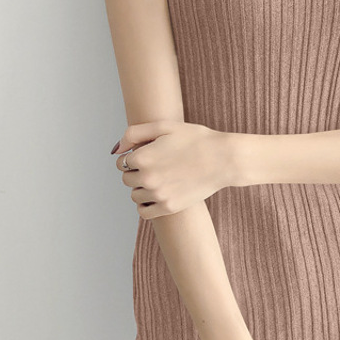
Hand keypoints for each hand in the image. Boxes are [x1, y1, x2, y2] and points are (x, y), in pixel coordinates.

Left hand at [111, 120, 233, 218]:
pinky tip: (157, 195)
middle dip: (136, 172)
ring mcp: (158, 195)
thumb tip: (116, 150)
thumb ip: (134, 134)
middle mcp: (147, 178)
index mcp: (143, 157)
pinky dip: (146, 205)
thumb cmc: (196, 139)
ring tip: (160, 179)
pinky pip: (144, 212)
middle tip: (156, 165)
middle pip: (126, 179)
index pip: (121, 162)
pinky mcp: (169, 207)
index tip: (148, 154)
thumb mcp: (164, 126)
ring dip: (142, 188)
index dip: (133, 157)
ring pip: (134, 195)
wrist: (223, 159)